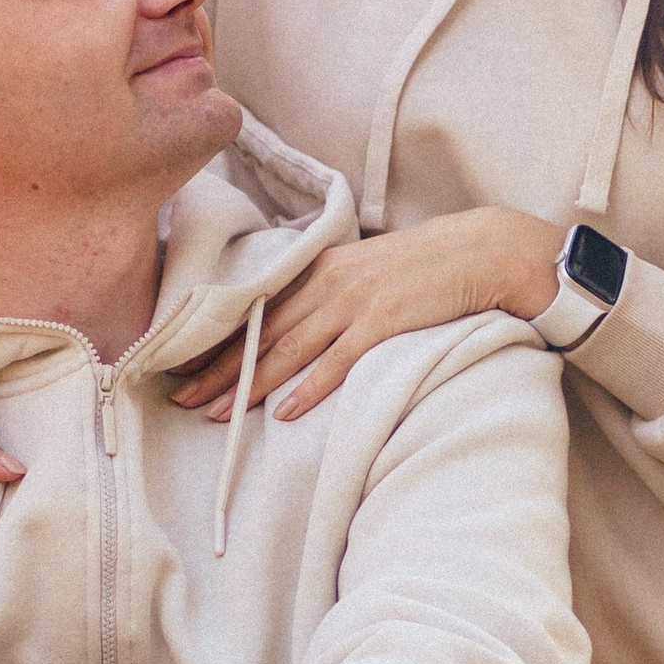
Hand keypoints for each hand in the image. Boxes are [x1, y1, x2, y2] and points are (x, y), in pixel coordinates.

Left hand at [169, 209, 558, 423]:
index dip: (219, 342)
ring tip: (216, 413)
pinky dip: (308, 388)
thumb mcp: (368, 272)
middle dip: (218, 369)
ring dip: (249, 384)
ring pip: (288, 349)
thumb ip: (331, 294)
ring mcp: (354, 300)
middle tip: (180, 398)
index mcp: (320, 268)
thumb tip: (299, 329)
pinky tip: (283, 412)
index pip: (257, 311)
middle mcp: (328, 281)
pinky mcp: (383, 320)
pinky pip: (337, 361)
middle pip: (261, 333)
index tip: (183, 367)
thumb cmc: (426, 267)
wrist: (482, 251)